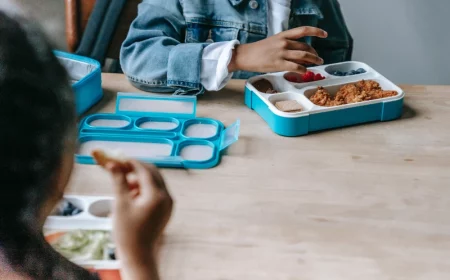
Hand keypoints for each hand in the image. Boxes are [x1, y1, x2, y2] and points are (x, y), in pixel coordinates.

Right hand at [105, 160, 172, 279]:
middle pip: (153, 173)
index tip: (117, 159)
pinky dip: (145, 188)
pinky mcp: (166, 209)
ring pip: (155, 181)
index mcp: (157, 195)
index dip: (130, 162)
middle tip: (120, 168)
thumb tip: (113, 164)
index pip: (144, 170)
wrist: (138, 255)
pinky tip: (132, 195)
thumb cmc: (128, 232)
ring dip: (140, 178)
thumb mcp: (120, 204)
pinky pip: (157, 191)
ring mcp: (168, 204)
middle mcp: (167, 197)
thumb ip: (119, 181)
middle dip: (136, 168)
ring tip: (124, 186)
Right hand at [228, 26, 326, 73]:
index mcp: (283, 35)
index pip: (303, 30)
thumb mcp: (274, 42)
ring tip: (318, 64)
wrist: (245, 55)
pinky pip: (295, 67)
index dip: (316, 31)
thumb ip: (287, 46)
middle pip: (305, 47)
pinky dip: (303, 70)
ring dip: (313, 60)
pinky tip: (305, 72)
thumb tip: (300, 54)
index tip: (324, 34)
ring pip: (304, 56)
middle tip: (319, 58)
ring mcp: (281, 53)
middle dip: (315, 53)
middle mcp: (284, 42)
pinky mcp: (278, 64)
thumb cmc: (259, 50)